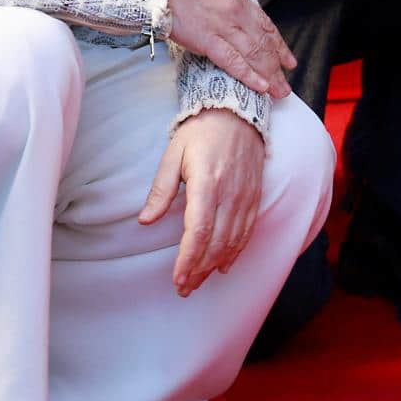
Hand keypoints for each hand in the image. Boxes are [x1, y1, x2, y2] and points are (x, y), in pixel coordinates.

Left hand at [138, 108, 265, 296]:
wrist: (237, 112)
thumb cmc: (200, 132)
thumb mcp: (173, 153)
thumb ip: (161, 189)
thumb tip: (145, 221)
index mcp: (208, 182)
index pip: (200, 230)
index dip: (189, 258)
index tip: (178, 278)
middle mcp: (231, 192)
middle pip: (218, 242)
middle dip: (199, 269)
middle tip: (183, 288)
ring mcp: (246, 195)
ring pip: (234, 240)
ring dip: (215, 265)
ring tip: (198, 281)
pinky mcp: (255, 195)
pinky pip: (248, 230)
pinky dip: (236, 251)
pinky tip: (223, 265)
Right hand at [166, 0, 295, 99]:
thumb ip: (231, 4)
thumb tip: (238, 18)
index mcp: (240, 0)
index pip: (267, 27)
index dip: (280, 47)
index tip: (288, 61)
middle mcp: (237, 14)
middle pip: (264, 45)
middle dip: (278, 67)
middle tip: (286, 85)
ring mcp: (224, 28)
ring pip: (254, 55)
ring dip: (269, 76)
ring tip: (279, 91)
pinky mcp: (207, 40)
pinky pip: (233, 61)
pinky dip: (249, 75)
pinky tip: (260, 86)